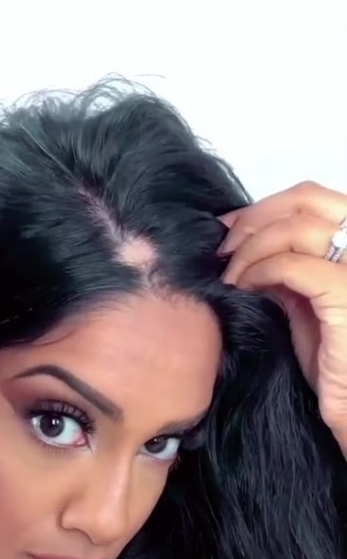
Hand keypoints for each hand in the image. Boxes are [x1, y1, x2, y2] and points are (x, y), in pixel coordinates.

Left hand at [219, 181, 346, 453]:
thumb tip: (242, 246)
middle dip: (251, 221)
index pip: (308, 197)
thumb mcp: (302, 303)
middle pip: (302, 200)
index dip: (261, 207)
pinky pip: (292, 265)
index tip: (225, 231)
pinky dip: (259, 271)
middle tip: (222, 252)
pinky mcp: (346, 293)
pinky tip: (244, 289)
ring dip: (250, 249)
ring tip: (231, 277)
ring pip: (294, 228)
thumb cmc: (331, 361)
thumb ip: (284, 270)